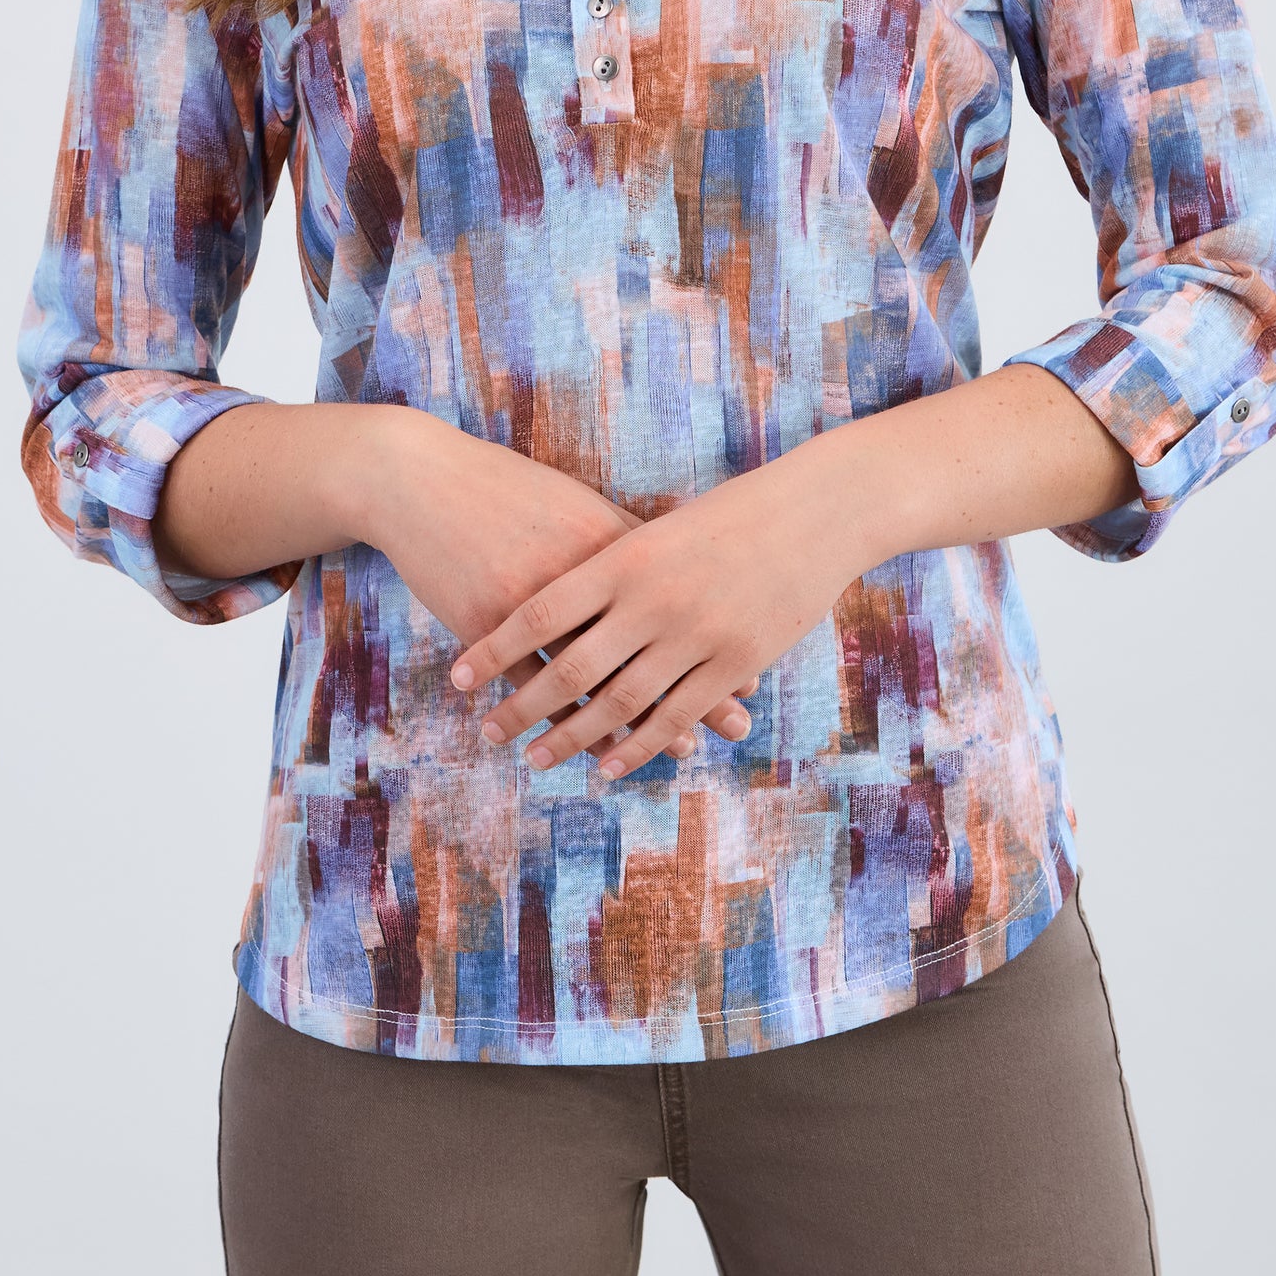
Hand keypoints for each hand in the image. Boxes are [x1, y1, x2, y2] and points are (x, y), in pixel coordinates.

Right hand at [360, 408, 754, 758]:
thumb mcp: (574, 506)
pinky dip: (553, 719)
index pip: (676, 605)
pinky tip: (573, 747)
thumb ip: (625, 543)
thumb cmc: (506, 491)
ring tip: (664, 755)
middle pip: (645, 645)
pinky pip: (525, 682)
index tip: (752, 681)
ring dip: (627, 723)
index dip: (714, 643)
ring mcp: (530, 600)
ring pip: (588, 677)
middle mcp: (579, 574)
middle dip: (695, 691)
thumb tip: (678, 574)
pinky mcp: (484, 620)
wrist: (422, 480)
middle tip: (735, 730)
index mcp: (608, 543)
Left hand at [448, 467, 860, 778]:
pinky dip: (636, 746)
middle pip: (571, 668)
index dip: (495, 650)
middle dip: (522, 707)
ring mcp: (695, 635)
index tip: (459, 679)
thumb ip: (611, 565)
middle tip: (489, 733)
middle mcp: (653, 599)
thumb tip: (554, 601)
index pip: (541, 614)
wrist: (815, 509)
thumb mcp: (659, 529)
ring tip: (535, 758)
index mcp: (626, 556)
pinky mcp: (733, 664)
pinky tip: (608, 766)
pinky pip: (675, 716)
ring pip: (619, 703)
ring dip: (573, 738)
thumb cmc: (731, 511)